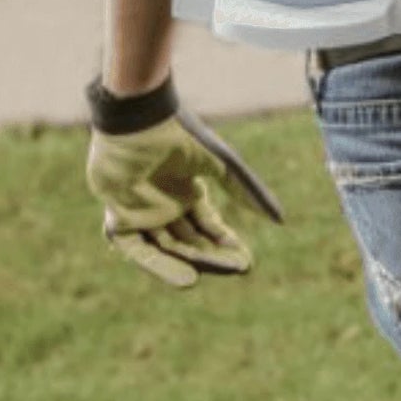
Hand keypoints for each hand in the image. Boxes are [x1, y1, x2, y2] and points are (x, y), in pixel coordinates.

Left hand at [86, 79, 285, 287]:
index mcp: (188, 190)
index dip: (227, 243)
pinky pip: (139, 250)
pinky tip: (186, 279)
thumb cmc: (181, 136)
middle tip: (237, 269)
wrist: (139, 121)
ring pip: (166, 248)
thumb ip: (246, 192)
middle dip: (212, 256)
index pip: (209, 226)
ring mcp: (142, 213)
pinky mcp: (120, 217)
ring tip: (205, 280)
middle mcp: (165, 205)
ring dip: (187, 263)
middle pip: (191, 240)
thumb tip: (280, 219)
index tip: (247, 261)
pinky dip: (160, 266)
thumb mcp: (222, 165)